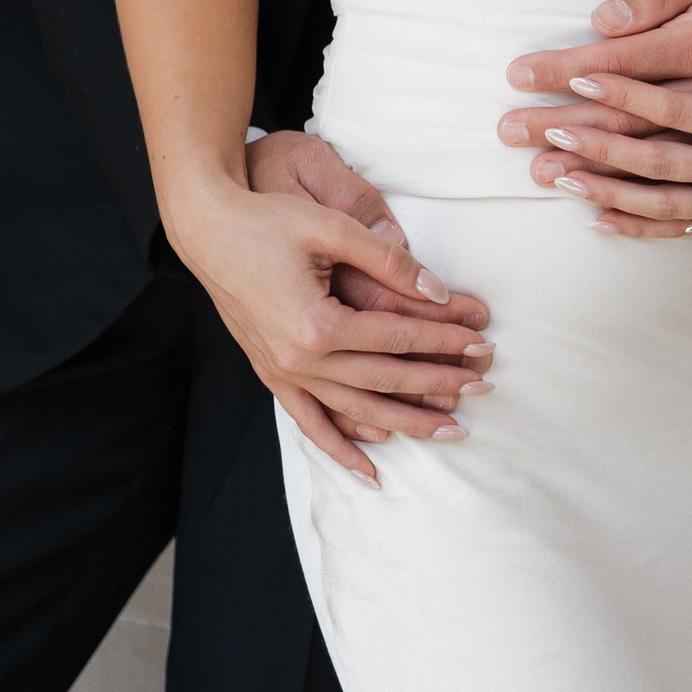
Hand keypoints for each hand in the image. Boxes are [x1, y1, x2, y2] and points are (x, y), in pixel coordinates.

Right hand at [176, 160, 492, 485]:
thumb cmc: (266, 219)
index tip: (480, 342)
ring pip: (356, 410)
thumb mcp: (330, 227)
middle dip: (439, 385)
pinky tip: (371, 471)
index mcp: (317, 324)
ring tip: (450, 430)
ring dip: (406, 423)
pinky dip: (341, 447)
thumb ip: (386, 259)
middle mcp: (300, 359)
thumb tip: (436, 290)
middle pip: (385, 381)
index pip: (398, 338)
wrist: (207, 229)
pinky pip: (310, 422)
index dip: (443, 339)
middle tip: (484, 387)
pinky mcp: (271, 373)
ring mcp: (283, 372)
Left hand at [518, 9, 691, 239]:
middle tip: (547, 130)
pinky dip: (634, 227)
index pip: (674, 105)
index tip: (578, 75)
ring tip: (554, 174)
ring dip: (602, 189)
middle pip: (654, 159)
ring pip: (657, 201)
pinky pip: (676, 229)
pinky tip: (595, 219)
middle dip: (596, 145)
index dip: (624, 91)